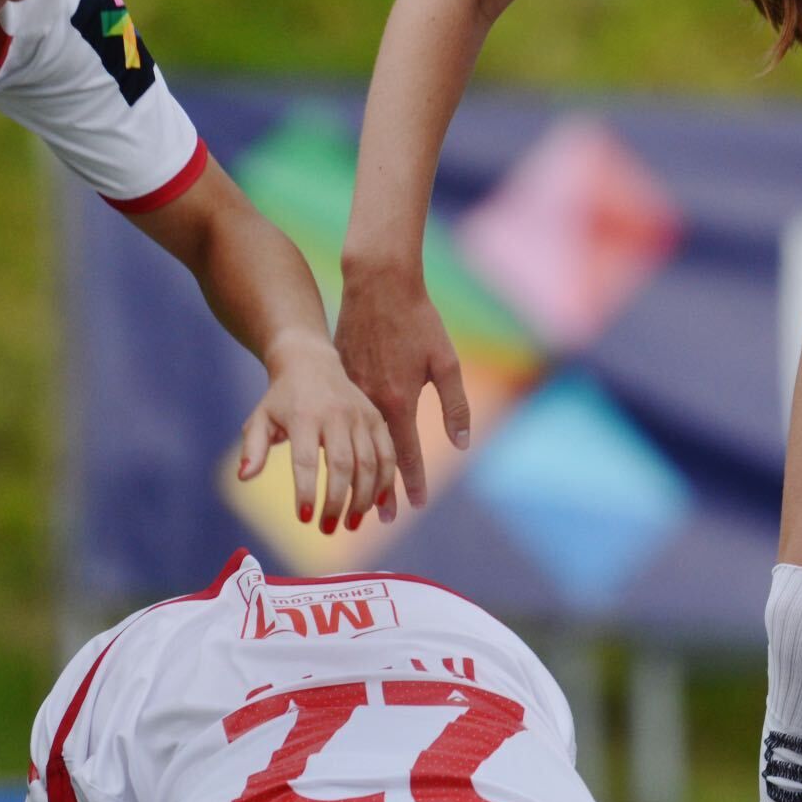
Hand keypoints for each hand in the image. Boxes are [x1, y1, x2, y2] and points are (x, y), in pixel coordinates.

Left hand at [240, 332, 398, 534]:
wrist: (311, 362)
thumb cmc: (281, 399)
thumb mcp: (260, 419)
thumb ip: (253, 449)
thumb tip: (244, 477)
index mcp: (304, 415)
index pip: (306, 460)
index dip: (307, 491)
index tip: (304, 519)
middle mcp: (336, 415)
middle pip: (342, 465)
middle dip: (337, 502)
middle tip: (327, 529)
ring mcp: (360, 416)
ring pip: (369, 463)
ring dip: (363, 498)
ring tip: (352, 524)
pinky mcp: (377, 418)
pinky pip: (388, 455)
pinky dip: (386, 482)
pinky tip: (377, 505)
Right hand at [334, 262, 471, 509]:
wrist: (378, 284)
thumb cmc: (418, 320)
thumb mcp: (446, 362)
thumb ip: (455, 405)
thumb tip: (460, 442)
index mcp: (399, 400)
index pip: (407, 454)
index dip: (412, 483)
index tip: (414, 506)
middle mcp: (371, 401)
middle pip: (377, 455)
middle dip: (380, 489)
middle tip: (381, 517)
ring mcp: (351, 388)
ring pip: (357, 436)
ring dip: (360, 466)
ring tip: (362, 492)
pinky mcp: (340, 373)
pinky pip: (345, 412)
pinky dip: (347, 434)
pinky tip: (346, 448)